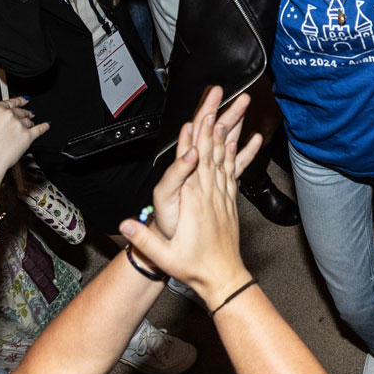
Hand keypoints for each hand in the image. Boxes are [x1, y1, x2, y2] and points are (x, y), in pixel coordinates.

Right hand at [0, 97, 48, 181]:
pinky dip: (44, 127)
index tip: (24, 99)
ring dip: (30, 122)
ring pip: (28, 121)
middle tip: (29, 114)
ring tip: (32, 123)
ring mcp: (19, 125)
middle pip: (21, 112)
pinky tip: (46, 125)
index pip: (10, 102)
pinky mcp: (27, 136)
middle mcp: (8, 115)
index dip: (19, 101)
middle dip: (25, 113)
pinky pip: (39, 129)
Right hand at [119, 88, 262, 305]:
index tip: (198, 117)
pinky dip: (240, 153)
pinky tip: (246, 139)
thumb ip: (145, 239)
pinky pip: (235, 171)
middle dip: (215, 120)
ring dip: (230, 130)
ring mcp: (223, 195)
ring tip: (235, 107)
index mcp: (194, 200)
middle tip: (219, 96)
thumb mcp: (164, 256)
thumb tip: (127, 224)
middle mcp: (210, 192)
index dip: (194, 138)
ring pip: (226, 154)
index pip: (193, 162)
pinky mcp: (230, 201)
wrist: (222, 278)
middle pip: (212, 148)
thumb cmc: (192, 267)